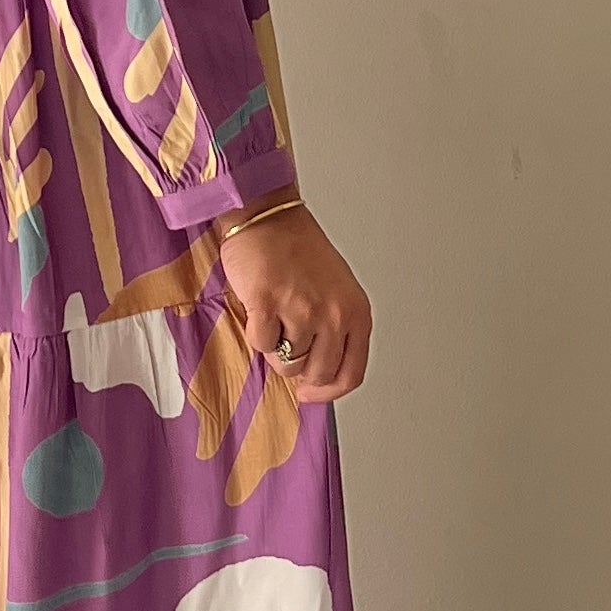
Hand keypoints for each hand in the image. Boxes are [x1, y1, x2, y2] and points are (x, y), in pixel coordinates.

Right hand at [216, 204, 371, 402]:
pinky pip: (260, 344)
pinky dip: (255, 331)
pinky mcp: (268, 305)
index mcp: (356, 312)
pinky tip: (259, 307)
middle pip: (318, 374)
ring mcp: (302, 311)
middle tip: (285, 346)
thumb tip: (317, 373)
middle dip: (298, 368)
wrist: (268, 217)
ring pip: (286, 362)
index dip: (328, 391)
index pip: (352, 374)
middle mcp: (334, 314)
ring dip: (274, 346)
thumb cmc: (298, 249)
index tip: (310, 392)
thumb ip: (334, 330)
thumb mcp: (336, 291)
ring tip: (273, 316)